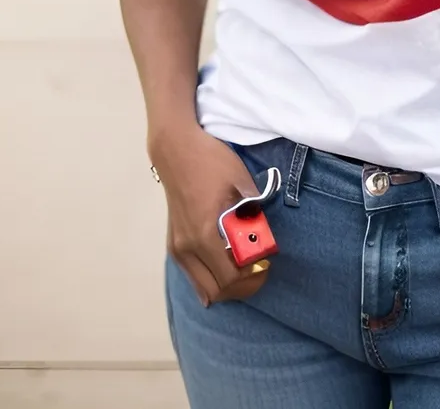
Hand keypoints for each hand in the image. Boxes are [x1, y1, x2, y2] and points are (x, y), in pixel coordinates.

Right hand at [151, 126, 269, 307]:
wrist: (175, 148)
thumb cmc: (209, 160)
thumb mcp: (239, 181)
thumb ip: (252, 211)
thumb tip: (264, 234)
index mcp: (204, 234)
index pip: (230, 278)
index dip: (252, 277)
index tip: (266, 262)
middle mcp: (186, 247)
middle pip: (216, 291)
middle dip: (242, 287)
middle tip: (258, 270)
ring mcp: (176, 247)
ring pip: (202, 287)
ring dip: (226, 285)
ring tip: (243, 269)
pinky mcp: (172, 242)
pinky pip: (192, 275)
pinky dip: (210, 279)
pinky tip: (223, 270)